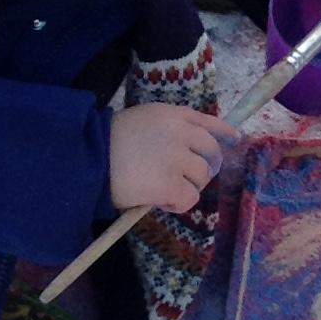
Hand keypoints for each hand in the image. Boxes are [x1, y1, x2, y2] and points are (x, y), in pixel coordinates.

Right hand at [108, 102, 224, 214]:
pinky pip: (189, 199)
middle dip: (204, 168)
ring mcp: (178, 158)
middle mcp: (180, 133)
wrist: (86, 158)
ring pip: (201, 178)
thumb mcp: (140, 122)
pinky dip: (177, 205)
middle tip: (186, 180)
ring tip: (162, 189)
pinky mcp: (172, 183)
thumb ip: (166, 129)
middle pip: (212, 152)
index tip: (234, 138)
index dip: (222, 132)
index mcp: (171, 115)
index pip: (207, 121)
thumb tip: (185, 151)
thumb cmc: (104, 143)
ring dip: (187, 187)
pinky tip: (159, 201)